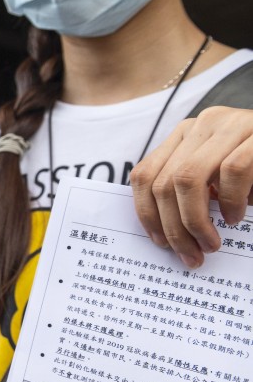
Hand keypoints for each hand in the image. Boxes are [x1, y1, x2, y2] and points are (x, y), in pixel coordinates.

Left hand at [131, 106, 252, 267]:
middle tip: (191, 256)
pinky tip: (235, 218)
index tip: (159, 243)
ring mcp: (230, 125)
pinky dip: (230, 200)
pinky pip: (232, 171)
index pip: (145, 174)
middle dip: (173, 227)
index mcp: (186, 135)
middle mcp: (202, 125)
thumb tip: (168, 235)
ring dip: (195, 220)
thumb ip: (194, 193)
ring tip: (210, 244)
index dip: (147, 213)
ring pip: (187, 178)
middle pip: (164, 182)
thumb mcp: (218, 179)